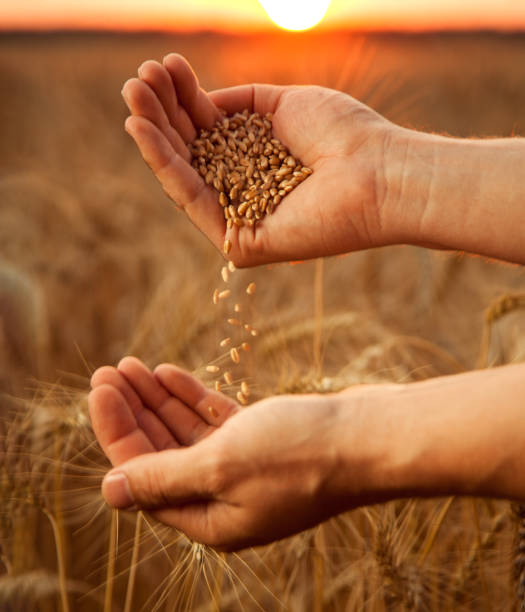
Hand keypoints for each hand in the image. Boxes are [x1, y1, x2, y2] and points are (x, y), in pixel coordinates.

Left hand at [88, 357, 359, 550]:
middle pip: (161, 452)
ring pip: (185, 432)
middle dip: (132, 411)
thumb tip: (110, 491)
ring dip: (158, 400)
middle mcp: (222, 498)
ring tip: (131, 366)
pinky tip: (169, 373)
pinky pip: (214, 420)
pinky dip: (191, 397)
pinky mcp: (262, 441)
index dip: (116, 429)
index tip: (100, 386)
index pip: (143, 475)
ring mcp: (244, 468)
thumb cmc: (300, 454)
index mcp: (208, 519)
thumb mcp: (221, 466)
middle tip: (109, 371)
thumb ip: (162, 478)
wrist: (370, 437)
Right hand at [121, 54, 397, 265]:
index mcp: (257, 161)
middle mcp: (245, 191)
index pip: (209, 131)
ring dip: (154, 134)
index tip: (166, 65)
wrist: (379, 172)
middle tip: (137, 78)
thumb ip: (239, 103)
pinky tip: (143, 130)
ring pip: (184, 175)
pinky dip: (166, 164)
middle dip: (162, 112)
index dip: (184, 99)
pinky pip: (193, 200)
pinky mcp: (239, 242)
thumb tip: (201, 101)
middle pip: (191, 152)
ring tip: (132, 94)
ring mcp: (240, 218)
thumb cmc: (344, 134)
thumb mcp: (282, 104)